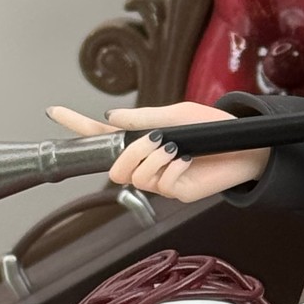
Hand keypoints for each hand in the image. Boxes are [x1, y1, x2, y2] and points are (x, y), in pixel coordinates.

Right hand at [47, 103, 269, 201]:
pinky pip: (160, 183)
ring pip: (136, 176)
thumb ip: (145, 117)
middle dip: (128, 154)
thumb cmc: (216, 129)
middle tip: (154, 141)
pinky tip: (187, 160)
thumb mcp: (178, 115)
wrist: (249, 146)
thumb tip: (112, 116)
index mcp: (144, 140)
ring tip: (177, 149)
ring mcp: (162, 180)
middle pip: (114, 167)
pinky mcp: (178, 193)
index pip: (104, 136)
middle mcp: (148, 163)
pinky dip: (172, 167)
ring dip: (153, 158)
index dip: (78, 125)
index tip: (54, 111)